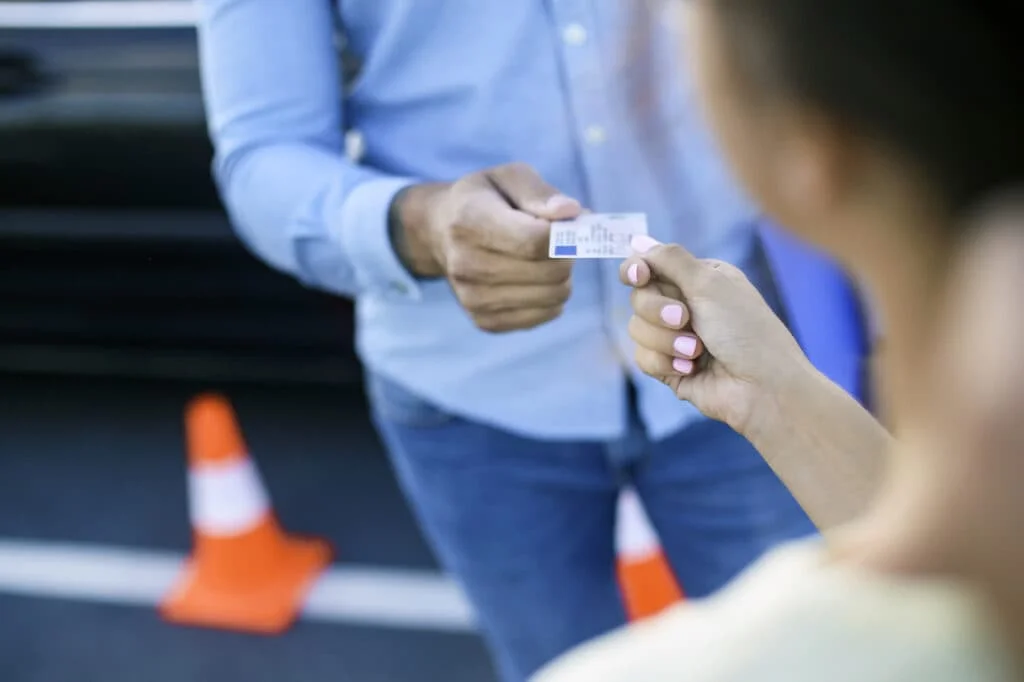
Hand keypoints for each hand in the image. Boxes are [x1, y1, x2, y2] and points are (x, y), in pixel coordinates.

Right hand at [391, 163, 581, 332]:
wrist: (440, 232)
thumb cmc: (485, 199)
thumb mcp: (509, 178)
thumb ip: (540, 193)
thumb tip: (570, 212)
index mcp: (470, 221)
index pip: (535, 240)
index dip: (565, 234)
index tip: (569, 225)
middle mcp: (466, 264)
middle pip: (550, 272)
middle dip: (566, 254)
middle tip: (556, 241)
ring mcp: (473, 298)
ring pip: (554, 296)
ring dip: (561, 276)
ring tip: (542, 258)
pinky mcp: (485, 321)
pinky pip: (546, 315)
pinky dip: (551, 297)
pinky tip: (534, 279)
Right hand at [620, 236, 811, 433]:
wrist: (763, 387)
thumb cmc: (746, 330)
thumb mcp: (710, 283)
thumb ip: (669, 259)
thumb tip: (637, 240)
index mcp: (699, 279)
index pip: (651, 267)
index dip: (637, 270)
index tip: (638, 275)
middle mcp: (686, 306)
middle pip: (639, 298)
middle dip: (657, 310)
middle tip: (685, 319)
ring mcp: (676, 339)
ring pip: (636, 329)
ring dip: (665, 340)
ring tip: (697, 351)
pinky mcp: (669, 368)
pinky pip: (643, 358)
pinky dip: (665, 362)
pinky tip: (691, 368)